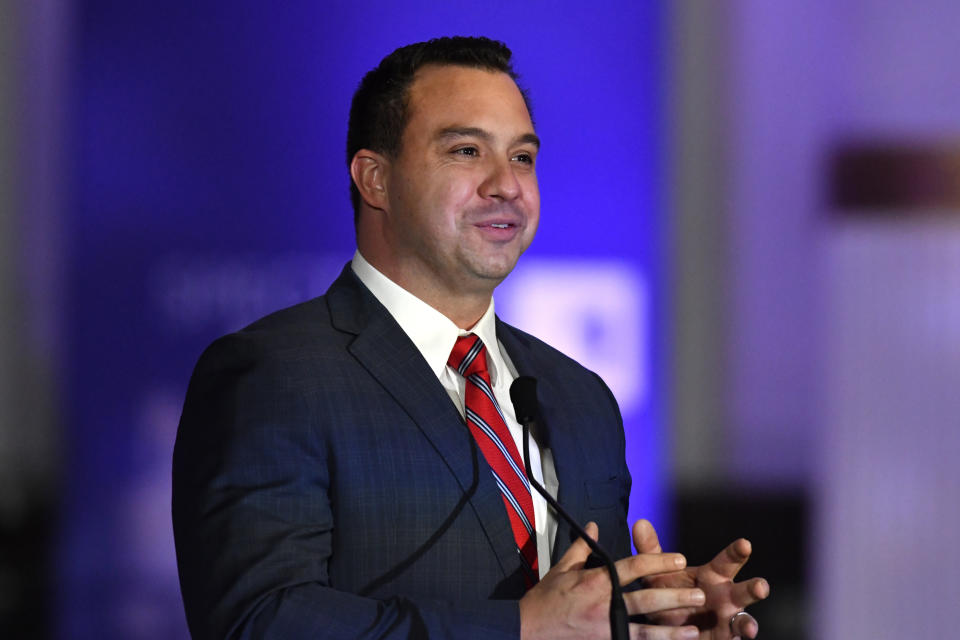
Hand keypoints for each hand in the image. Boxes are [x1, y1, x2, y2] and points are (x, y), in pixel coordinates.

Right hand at [519, 522, 705, 639]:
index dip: (658, 561)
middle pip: (646, 598)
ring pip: (644, 629)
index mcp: (595, 580)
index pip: (633, 566)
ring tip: (692, 628)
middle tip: (698, 593)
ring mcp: (605, 628)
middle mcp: (603, 604)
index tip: (679, 558)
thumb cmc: (544, 600)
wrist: (527, 629)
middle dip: (674, 595)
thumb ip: (581, 547)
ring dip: (670, 629)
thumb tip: (592, 526)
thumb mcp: (561, 569)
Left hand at [632, 520, 769, 639]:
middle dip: (753, 588)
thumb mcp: (658, 572)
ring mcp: (726, 620)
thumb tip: (640, 524)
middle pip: (744, 591)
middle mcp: (726, 596)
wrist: (667, 624)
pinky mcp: (723, 638)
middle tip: (762, 586)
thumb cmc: (670, 592)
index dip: (736, 552)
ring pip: (743, 620)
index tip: (745, 544)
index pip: (727, 561)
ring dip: (748, 623)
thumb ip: (651, 551)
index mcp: (713, 576)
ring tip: (750, 627)